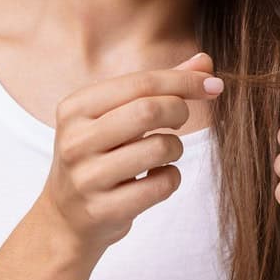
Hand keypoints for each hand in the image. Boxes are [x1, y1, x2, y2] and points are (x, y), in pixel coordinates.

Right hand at [40, 51, 222, 255]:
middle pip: (148, 110)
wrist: (66, 217)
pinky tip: (154, 178)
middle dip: (179, 111)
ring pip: (159, 148)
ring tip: (162, 153)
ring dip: (175, 149)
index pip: (140, 83)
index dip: (183, 80)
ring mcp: (87, 178)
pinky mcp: (103, 210)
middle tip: (181, 120)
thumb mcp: (115, 117)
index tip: (212, 84)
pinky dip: (170, 178)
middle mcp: (75, 140)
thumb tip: (205, 62)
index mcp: (75, 108)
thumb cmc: (100, 156)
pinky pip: (161, 185)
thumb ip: (158, 88)